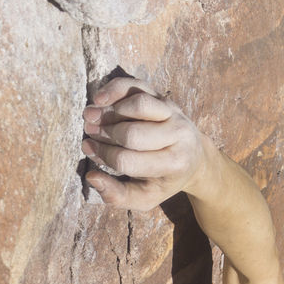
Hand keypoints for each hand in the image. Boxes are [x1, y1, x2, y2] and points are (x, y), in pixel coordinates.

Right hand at [82, 75, 216, 210]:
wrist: (194, 158)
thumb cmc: (164, 179)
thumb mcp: (146, 197)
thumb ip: (118, 195)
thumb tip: (91, 177)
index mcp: (174, 164)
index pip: (128, 160)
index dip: (103, 155)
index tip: (89, 149)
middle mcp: (178, 136)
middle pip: (131, 134)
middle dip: (104, 134)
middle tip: (89, 133)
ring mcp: (173, 113)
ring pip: (137, 106)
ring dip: (108, 111)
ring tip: (90, 117)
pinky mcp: (164, 97)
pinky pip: (138, 86)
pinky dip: (115, 89)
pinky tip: (99, 99)